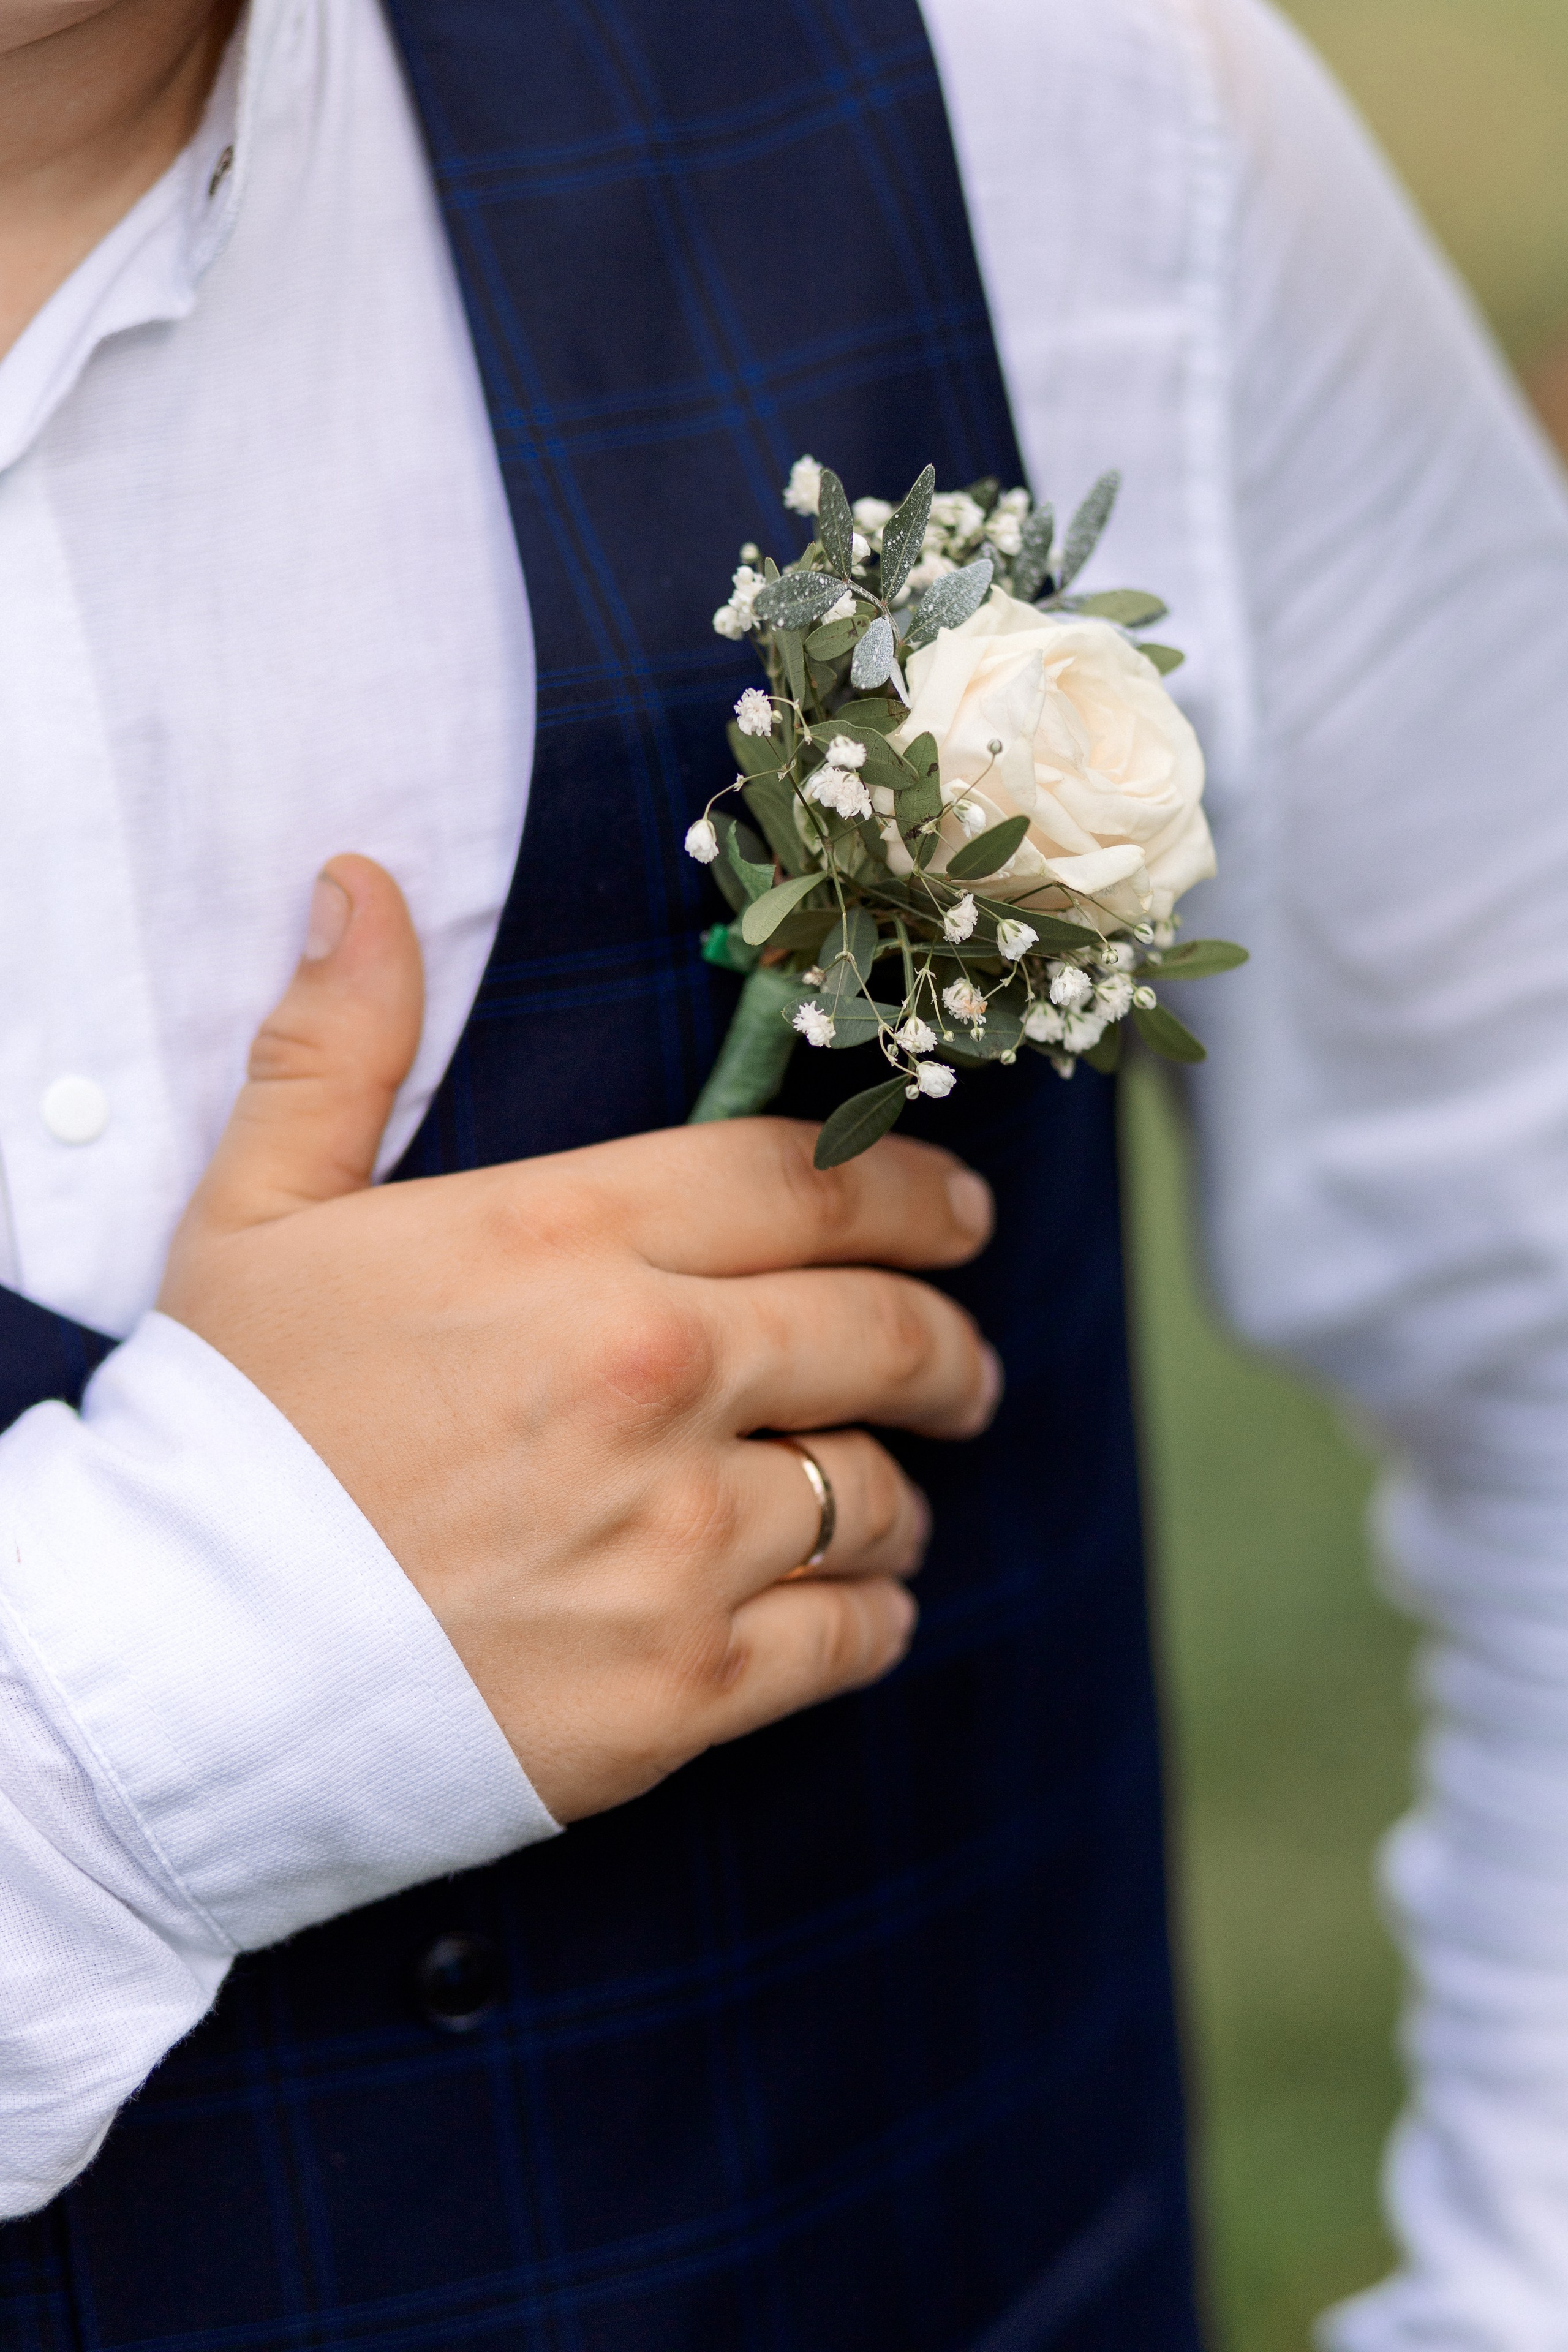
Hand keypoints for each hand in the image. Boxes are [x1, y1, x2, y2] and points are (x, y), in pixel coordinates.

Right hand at [158, 858, 999, 1822]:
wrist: (170, 1668)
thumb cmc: (222, 1433)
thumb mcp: (256, 1213)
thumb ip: (337, 1047)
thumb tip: (360, 884)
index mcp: (572, 1242)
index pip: (807, 1182)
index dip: (911, 1190)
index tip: (958, 1215)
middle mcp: (657, 1375)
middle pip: (888, 1332)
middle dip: (948, 1345)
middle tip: (962, 1367)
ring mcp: (679, 1538)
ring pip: (880, 1493)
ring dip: (898, 1491)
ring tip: (885, 1502)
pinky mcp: (683, 1687)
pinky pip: (851, 1637)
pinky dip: (873, 1615)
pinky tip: (855, 1605)